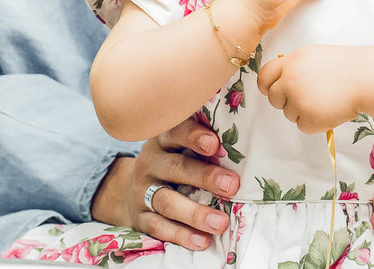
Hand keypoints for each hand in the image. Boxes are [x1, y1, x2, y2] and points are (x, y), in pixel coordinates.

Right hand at [90, 117, 240, 249]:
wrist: (128, 189)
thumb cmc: (171, 163)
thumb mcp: (180, 147)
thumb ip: (204, 146)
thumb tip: (245, 147)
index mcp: (163, 140)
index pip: (176, 132)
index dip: (194, 136)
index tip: (215, 143)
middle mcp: (151, 163)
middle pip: (176, 167)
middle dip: (205, 177)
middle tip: (232, 186)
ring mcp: (142, 191)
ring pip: (167, 201)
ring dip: (195, 213)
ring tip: (220, 222)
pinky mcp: (139, 217)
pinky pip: (159, 227)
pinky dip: (181, 235)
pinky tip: (202, 241)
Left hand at [257, 46, 360, 132]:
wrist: (365, 79)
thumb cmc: (345, 66)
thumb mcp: (313, 56)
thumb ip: (294, 67)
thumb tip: (280, 81)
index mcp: (291, 63)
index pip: (264, 76)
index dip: (266, 86)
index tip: (269, 90)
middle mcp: (290, 81)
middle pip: (274, 98)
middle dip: (286, 101)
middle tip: (307, 98)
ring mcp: (298, 101)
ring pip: (289, 114)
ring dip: (303, 111)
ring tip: (325, 100)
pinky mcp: (309, 119)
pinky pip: (303, 125)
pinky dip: (314, 123)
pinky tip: (329, 110)